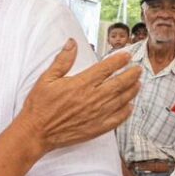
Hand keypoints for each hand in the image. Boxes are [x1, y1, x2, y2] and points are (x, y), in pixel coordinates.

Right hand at [17, 40, 140, 153]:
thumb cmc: (39, 105)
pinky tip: (129, 107)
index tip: (127, 55)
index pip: (106, 68)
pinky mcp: (96, 128)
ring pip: (122, 100)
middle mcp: (93, 98)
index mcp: (81, 83)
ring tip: (138, 84)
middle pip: (120, 83)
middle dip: (132, 74)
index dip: (119, 60)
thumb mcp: (46, 79)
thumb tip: (72, 43)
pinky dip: (125, 112)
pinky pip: (117, 119)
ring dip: (132, 91)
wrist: (36, 132)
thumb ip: (62, 61)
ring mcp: (97, 114)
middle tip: (138, 69)